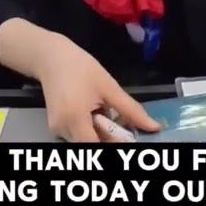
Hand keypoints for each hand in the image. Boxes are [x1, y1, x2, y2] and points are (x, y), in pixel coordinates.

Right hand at [36, 35, 160, 142]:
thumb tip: (154, 127)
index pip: (96, 147)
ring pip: (85, 142)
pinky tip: (95, 112)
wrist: (51, 57)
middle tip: (122, 123)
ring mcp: (57, 130)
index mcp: (75, 119)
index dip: (115, 145)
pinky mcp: (55, 127)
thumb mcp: (109, 87)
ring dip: (100, 134)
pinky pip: (77, 136)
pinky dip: (90, 130)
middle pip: (91, 146)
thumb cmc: (81, 67)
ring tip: (105, 112)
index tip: (129, 137)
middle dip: (110, 139)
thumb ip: (131, 111)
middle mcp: (62, 129)